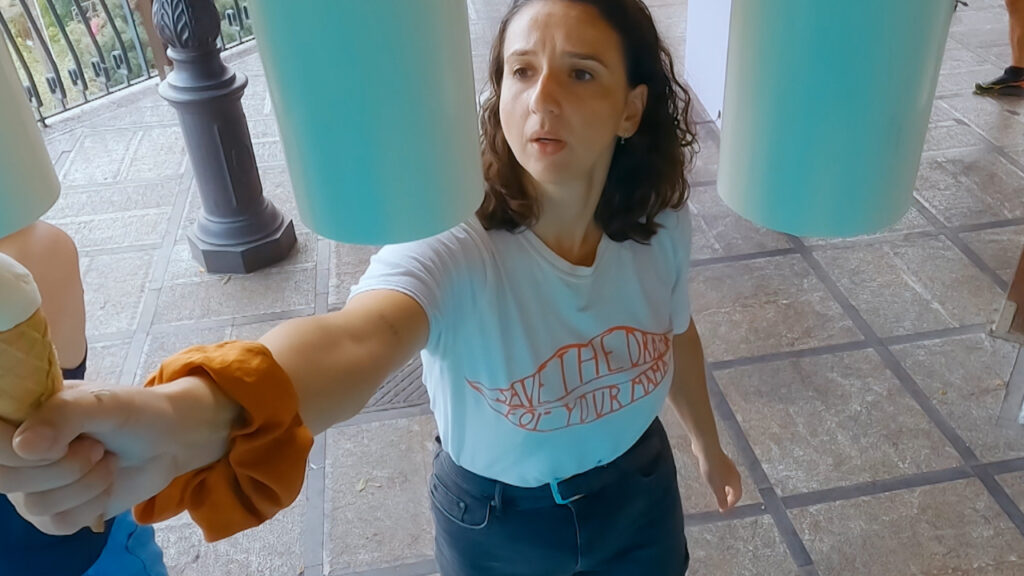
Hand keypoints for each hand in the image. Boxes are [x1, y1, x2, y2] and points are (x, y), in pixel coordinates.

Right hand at [0, 383, 189, 534]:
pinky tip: (104, 481)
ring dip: (86, 483)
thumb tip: (23, 446)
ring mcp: (29, 486)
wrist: (167, 442)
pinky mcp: (52, 513)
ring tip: (105, 458)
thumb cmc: (133, 413)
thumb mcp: (105, 402)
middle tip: (96, 447)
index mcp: (17, 414)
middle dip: (63, 466)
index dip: (16, 448)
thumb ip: (65, 414)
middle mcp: (13, 452)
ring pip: (36, 504)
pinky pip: (58, 523)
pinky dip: (93, 504)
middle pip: (4, 477)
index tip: (65, 440)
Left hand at [695, 445, 741, 511]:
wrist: (707, 450)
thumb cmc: (713, 468)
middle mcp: (734, 473)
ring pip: (728, 480)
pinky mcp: (720, 460)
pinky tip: (711, 479)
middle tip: (721, 502)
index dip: (731, 504)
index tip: (724, 509)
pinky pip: (722, 473)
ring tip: (716, 492)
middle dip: (728, 496)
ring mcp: (728, 466)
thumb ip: (721, 499)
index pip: (738, 496)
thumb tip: (724, 507)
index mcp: (736, 481)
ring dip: (724, 488)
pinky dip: (719, 479)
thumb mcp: (716, 488)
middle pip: (734, 488)